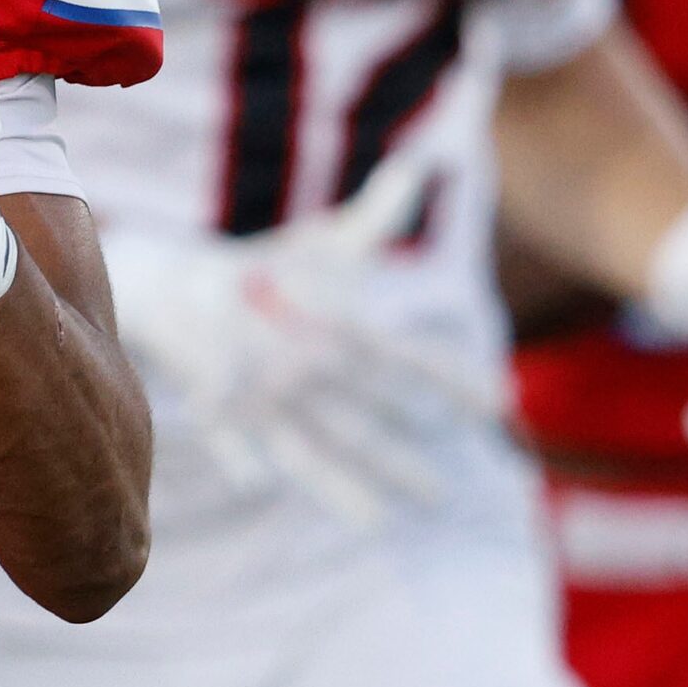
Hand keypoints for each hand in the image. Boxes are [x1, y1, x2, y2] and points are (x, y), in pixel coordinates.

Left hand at [106, 158, 504, 526]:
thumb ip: (375, 215)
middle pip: (367, 424)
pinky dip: (240, 456)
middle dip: (401, 458)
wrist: (187, 291)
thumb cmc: (267, 272)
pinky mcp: (220, 403)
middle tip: (443, 495)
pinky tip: (253, 481)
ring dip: (340, 484)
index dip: (451, 382)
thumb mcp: (325, 245)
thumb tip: (418, 164)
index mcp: (343, 343)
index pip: (407, 363)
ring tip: (376, 522)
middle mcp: (313, 381)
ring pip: (313, 447)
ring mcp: (268, 399)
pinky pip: (232, 433)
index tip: (500, 407)